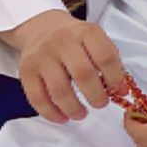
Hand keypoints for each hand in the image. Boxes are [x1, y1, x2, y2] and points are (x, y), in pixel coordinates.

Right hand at [5, 9, 125, 123]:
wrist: (42, 28)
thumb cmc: (76, 39)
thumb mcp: (95, 40)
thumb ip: (109, 62)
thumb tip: (120, 91)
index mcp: (86, 32)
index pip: (105, 57)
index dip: (115, 78)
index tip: (119, 91)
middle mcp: (63, 42)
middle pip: (82, 74)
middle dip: (96, 95)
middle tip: (101, 104)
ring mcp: (42, 56)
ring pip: (59, 89)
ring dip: (73, 108)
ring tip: (82, 114)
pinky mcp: (26, 71)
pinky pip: (37, 98)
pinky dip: (51, 113)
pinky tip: (62, 118)